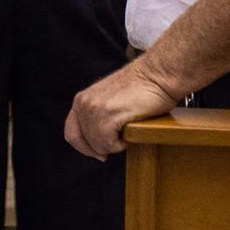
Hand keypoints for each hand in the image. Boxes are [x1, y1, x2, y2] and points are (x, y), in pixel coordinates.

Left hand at [65, 58, 179, 160]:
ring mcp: (95, 108)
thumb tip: (95, 144)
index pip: (71, 133)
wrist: (157, 74)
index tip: (100, 154)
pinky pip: (108, 143)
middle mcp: (84, 103)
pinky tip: (129, 130)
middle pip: (86, 142)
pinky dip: (120, 144)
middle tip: (120, 141)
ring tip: (127, 131)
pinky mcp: (109, 113)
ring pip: (98, 144)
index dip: (85, 148)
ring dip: (114, 145)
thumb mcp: (108, 101)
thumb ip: (97, 116)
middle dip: (104, 147)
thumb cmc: (141, 89)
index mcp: (81, 100)